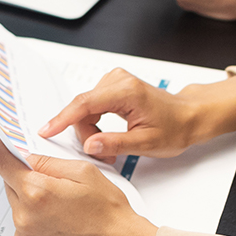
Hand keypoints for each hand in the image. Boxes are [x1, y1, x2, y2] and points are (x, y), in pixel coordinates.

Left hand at [0, 137, 155, 235]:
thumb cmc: (107, 212)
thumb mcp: (84, 172)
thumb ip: (50, 161)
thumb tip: (28, 156)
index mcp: (37, 192)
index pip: (5, 165)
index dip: (2, 149)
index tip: (0, 142)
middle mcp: (25, 217)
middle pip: (11, 185)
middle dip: (25, 175)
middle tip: (51, 176)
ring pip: (18, 205)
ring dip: (31, 197)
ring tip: (63, 202)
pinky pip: (24, 226)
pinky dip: (34, 218)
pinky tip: (59, 218)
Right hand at [39, 66, 235, 162]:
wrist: (189, 116)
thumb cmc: (174, 128)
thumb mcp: (146, 143)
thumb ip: (115, 144)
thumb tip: (89, 146)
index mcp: (126, 91)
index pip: (85, 103)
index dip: (63, 118)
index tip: (46, 131)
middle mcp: (119, 80)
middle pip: (83, 107)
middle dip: (86, 133)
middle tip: (103, 155)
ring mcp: (116, 80)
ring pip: (86, 108)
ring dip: (91, 130)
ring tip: (110, 149)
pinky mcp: (115, 86)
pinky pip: (93, 106)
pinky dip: (95, 123)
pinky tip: (107, 137)